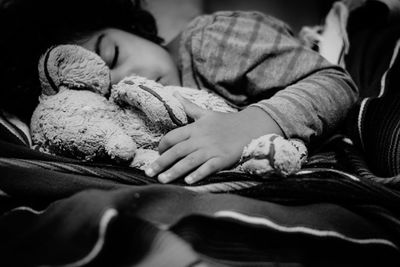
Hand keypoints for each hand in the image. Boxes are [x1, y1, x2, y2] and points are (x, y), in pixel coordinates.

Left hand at [145, 93, 282, 183]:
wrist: (251, 126)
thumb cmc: (227, 121)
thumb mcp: (206, 113)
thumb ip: (189, 106)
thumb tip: (173, 93)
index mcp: (195, 128)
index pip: (172, 136)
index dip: (162, 146)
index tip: (157, 153)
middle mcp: (200, 139)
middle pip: (177, 151)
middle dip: (161, 162)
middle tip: (148, 173)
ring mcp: (212, 149)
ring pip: (189, 161)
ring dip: (175, 171)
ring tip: (162, 180)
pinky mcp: (223, 158)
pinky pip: (208, 168)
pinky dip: (198, 174)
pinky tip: (188, 182)